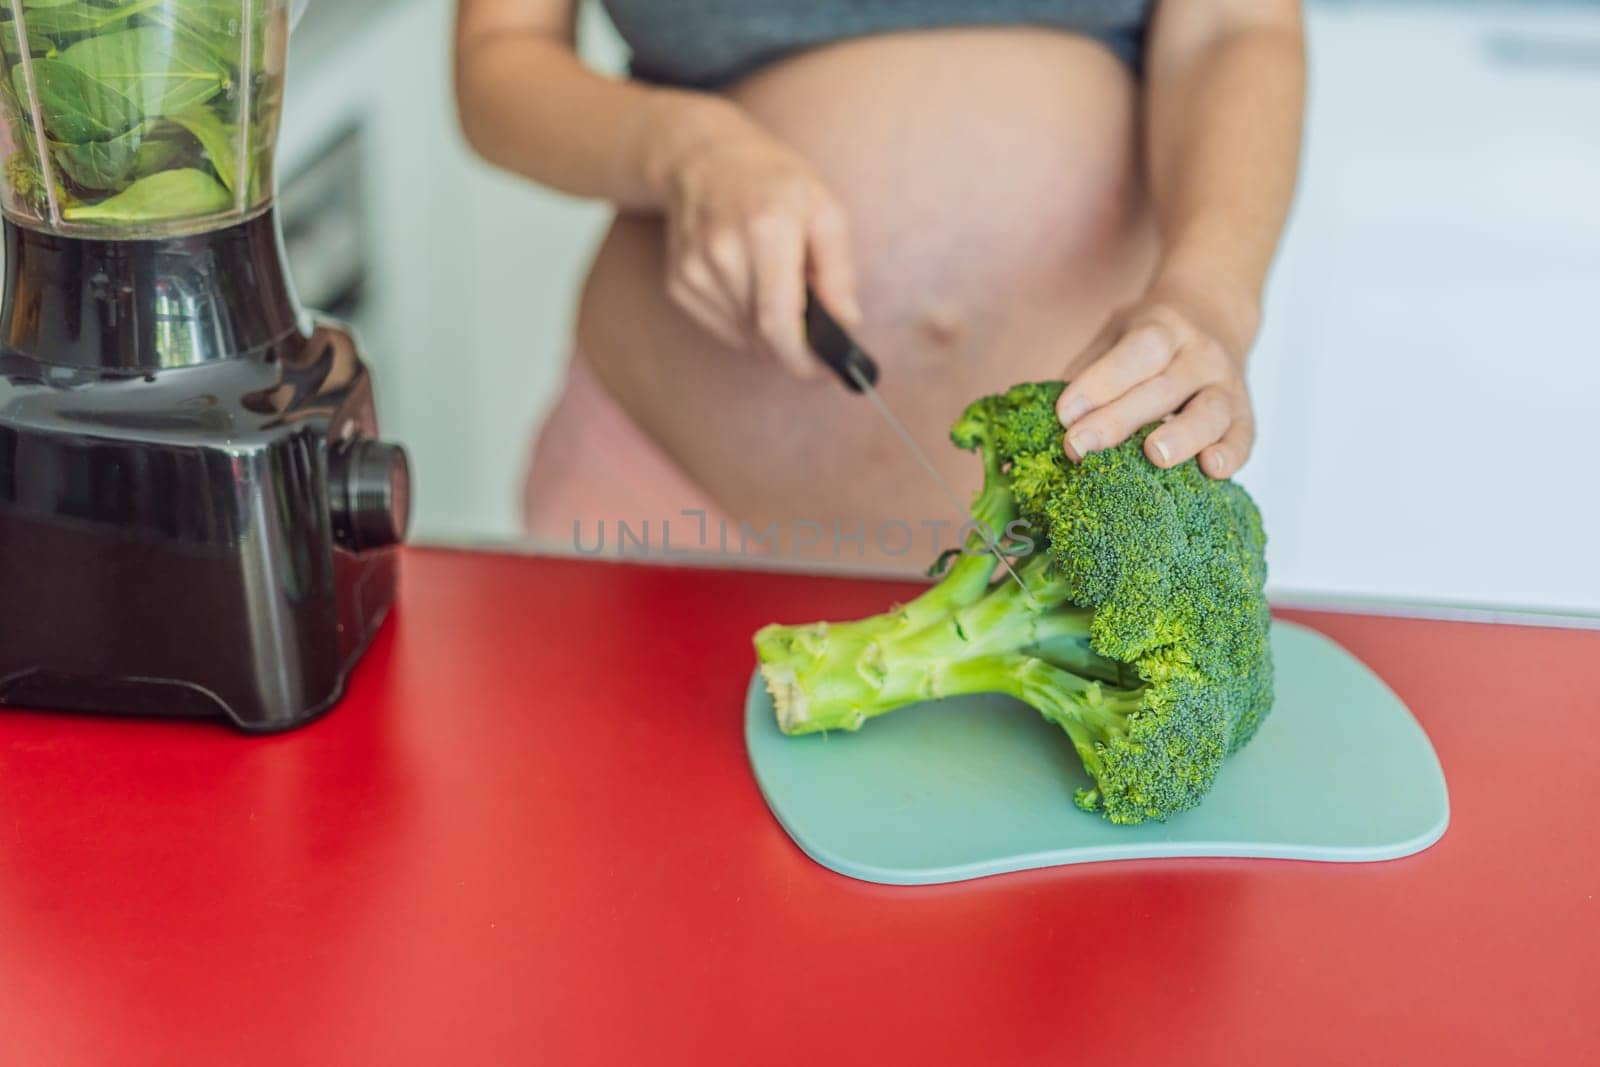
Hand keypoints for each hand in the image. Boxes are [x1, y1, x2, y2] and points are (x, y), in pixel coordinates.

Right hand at [658, 107, 859, 377]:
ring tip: (777, 286)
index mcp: (768, 229)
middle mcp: (723, 252)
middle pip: (764, 335)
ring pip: (744, 336)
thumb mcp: (824, 209)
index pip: (779, 320)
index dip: (804, 358)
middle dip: (794, 342)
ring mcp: (695, 270)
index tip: (825, 373)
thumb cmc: (773, 182)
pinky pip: (723, 327)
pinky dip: (744, 320)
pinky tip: (749, 283)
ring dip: (769, 329)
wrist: (702, 157)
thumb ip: (839, 272)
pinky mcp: (679, 283)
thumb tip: (847, 325)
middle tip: (814, 328)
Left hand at [1055, 286, 1258, 479]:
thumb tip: (1050, 417)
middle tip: (1081, 446)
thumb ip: (1089, 369)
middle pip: (1164, 387)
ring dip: (1184, 435)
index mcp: (1163, 328)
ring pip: (1211, 411)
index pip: (1134, 353)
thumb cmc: (1150, 337)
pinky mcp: (1245, 414)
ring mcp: (1227, 385)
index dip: (1100, 383)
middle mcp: (1200, 355)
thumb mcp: (1116, 333)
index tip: (1065, 414)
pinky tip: (1212, 470)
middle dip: (1120, 419)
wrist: (1216, 312)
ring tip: (1156, 456)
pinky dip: (1231, 454)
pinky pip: (1244, 436)